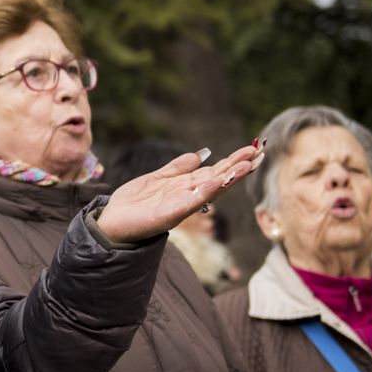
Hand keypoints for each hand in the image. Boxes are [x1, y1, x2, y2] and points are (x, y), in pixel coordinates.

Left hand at [99, 141, 264, 244]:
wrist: (112, 222)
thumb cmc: (134, 203)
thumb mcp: (157, 178)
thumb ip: (178, 168)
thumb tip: (201, 154)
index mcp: (186, 186)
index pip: (215, 171)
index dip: (233, 161)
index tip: (252, 149)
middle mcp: (187, 195)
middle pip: (217, 179)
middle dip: (238, 167)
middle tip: (258, 154)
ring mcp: (180, 206)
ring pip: (209, 190)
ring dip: (227, 179)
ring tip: (246, 166)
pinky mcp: (168, 215)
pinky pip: (189, 203)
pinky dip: (202, 193)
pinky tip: (214, 183)